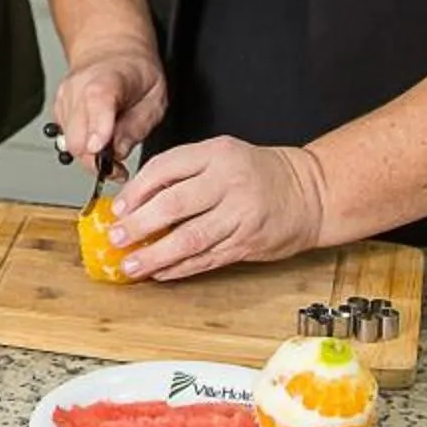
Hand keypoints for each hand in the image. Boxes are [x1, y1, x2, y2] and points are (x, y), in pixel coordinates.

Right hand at [48, 49, 168, 176]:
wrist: (112, 52)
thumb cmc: (136, 74)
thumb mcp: (154, 98)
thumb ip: (138, 126)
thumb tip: (117, 152)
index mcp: (109, 79)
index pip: (97, 102)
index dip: (98, 129)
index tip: (101, 150)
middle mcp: (79, 86)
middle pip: (76, 135)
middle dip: (96, 157)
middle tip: (117, 162)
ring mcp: (65, 97)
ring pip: (69, 143)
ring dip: (90, 153)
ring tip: (110, 143)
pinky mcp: (58, 109)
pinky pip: (65, 140)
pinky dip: (82, 145)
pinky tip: (96, 135)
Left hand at [107, 139, 326, 281]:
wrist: (310, 192)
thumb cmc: (257, 173)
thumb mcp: (221, 155)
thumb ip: (183, 172)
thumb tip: (136, 200)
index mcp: (216, 154)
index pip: (165, 169)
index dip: (136, 191)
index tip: (117, 208)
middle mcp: (228, 183)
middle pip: (174, 205)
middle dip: (139, 225)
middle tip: (117, 238)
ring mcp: (240, 215)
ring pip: (190, 238)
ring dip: (156, 255)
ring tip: (132, 265)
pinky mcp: (247, 243)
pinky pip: (208, 258)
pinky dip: (181, 268)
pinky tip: (161, 272)